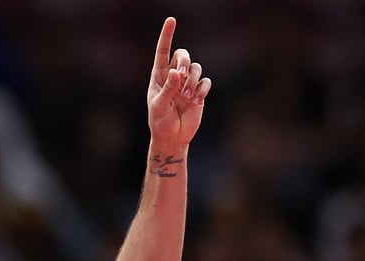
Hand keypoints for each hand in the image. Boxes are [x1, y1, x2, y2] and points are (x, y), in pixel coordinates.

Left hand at [147, 17, 210, 145]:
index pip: (162, 52)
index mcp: (158, 77)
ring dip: (193, 81)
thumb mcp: (159, 106)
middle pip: (183, 55)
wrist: (173, 137)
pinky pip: (206, 81)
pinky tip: (196, 101)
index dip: (167, 36)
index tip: (171, 20)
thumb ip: (167, 89)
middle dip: (184, 62)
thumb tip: (176, 72)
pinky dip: (202, 89)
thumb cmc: (160, 122)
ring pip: (197, 68)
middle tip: (181, 78)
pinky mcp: (199, 92)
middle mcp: (173, 77)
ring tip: (186, 97)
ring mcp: (187, 84)